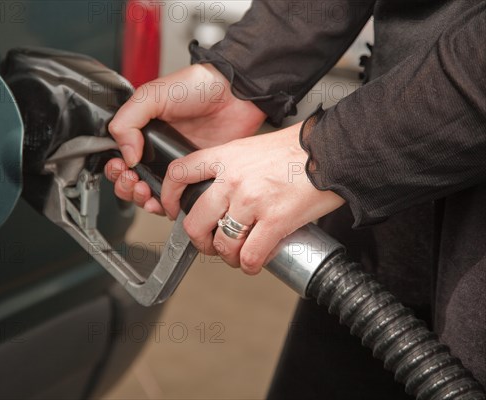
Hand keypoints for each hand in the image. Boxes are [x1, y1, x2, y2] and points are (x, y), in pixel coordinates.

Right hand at [105, 64, 265, 214]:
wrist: (235, 96)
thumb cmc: (198, 87)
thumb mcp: (153, 94)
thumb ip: (129, 120)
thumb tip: (125, 154)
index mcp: (142, 132)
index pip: (118, 158)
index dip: (115, 168)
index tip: (120, 167)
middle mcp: (156, 151)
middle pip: (130, 181)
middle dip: (126, 187)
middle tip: (133, 180)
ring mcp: (175, 166)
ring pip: (150, 194)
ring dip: (141, 199)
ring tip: (145, 191)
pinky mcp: (194, 177)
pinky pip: (176, 199)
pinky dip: (166, 205)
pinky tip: (165, 199)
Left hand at [160, 122, 345, 274]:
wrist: (335, 151)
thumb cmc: (299, 149)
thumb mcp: (253, 147)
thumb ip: (231, 167)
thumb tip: (219, 193)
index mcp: (225, 157)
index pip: (178, 173)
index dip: (167, 196)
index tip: (171, 210)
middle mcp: (233, 179)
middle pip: (195, 221)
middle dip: (200, 241)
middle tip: (210, 244)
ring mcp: (252, 201)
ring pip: (222, 244)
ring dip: (227, 256)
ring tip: (237, 255)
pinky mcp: (275, 221)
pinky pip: (249, 256)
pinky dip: (249, 266)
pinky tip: (255, 262)